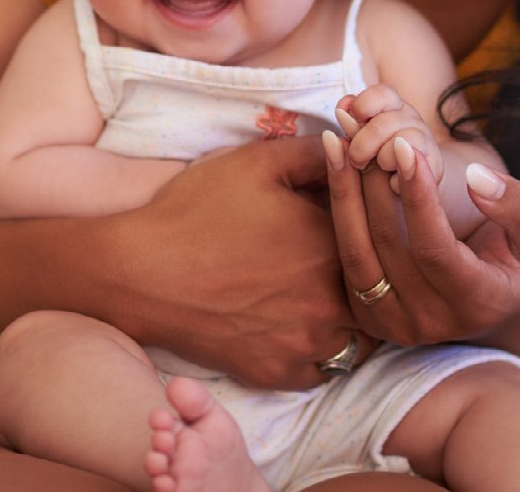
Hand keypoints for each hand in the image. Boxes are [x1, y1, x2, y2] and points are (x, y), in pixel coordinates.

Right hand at [100, 136, 360, 389]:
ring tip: (333, 292)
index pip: (377, 236)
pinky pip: (326, 369)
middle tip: (353, 259)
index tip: (361, 219)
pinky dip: (324, 349)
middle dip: (371, 273)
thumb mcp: (258, 162)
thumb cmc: (198, 209)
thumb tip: (354, 147)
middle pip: (377, 291)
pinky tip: (306, 323)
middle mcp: (330, 298)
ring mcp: (307, 342)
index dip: (372, 226)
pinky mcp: (280, 373)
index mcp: (331, 244)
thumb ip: (315, 153)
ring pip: (360, 336)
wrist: (142, 271)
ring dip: (355, 315)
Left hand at [322, 131, 519, 349]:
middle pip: (388, 247)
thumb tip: (476, 178)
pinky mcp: (366, 314)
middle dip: (373, 183)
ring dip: (344, 192)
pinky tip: (335, 167)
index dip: (419, 197)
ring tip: (338, 141)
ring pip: (356, 252)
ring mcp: (394, 323)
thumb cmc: (519, 255)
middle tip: (362, 132)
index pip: (436, 250)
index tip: (406, 146)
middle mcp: (431, 322)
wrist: (489, 294)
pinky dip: (338, 209)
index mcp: (476, 303)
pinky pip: (345, 258)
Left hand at [335, 85, 443, 191]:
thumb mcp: (363, 133)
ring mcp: (425, 138)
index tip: (354, 121)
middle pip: (383, 123)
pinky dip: (398, 179)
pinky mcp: (436, 165)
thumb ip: (351, 121)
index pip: (380, 93)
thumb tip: (341, 109)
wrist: (417, 177)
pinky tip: (393, 182)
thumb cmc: (381, 150)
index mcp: (391, 104)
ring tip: (381, 167)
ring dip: (383, 160)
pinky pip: (413, 169)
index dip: (363, 106)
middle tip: (357, 160)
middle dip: (363, 145)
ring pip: (400, 143)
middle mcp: (410, 117)